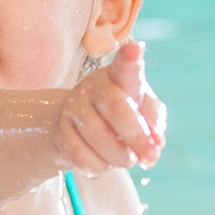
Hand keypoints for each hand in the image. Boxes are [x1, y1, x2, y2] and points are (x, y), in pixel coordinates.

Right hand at [54, 40, 166, 173]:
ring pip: (98, 136)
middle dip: (136, 137)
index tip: (136, 48)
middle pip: (115, 108)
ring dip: (119, 157)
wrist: (83, 130)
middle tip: (150, 158)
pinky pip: (80, 155)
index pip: (125, 67)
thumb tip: (155, 144)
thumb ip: (154, 125)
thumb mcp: (144, 115)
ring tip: (126, 159)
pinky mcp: (60, 130)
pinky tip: (104, 163)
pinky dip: (99, 167)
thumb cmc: (123, 116)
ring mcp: (74, 107)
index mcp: (120, 77)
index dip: (130, 58)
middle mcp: (94, 86)